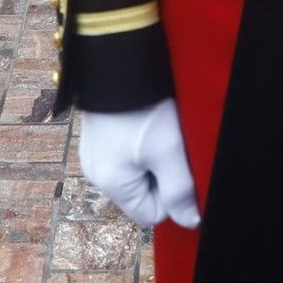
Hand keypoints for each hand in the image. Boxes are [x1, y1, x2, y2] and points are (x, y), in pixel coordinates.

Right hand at [77, 99, 201, 229]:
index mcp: (110, 183)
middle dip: (160, 174)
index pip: (150, 214)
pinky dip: (138, 144)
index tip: (176, 164)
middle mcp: (95, 173)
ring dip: (151, 158)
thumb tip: (189, 222)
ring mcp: (93, 154)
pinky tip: (143, 122)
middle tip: (167, 144)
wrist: (117, 60)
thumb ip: (179, 191)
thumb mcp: (169, 151)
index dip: (170, 195)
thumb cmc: (143, 107)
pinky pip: (123, 154)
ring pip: (134, 173)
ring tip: (156, 130)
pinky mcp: (96, 137)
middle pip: (141, 194)